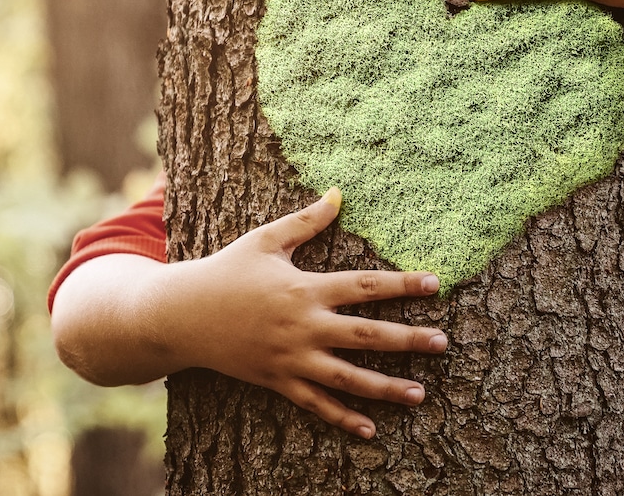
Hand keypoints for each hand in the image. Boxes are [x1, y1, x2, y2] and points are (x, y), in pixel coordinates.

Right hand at [160, 188, 447, 438]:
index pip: (364, 286)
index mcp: (305, 288)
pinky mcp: (276, 381)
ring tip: (420, 394)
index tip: (435, 284)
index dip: (402, 284)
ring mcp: (290, 358)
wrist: (180, 315)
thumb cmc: (225, 272)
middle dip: (408, 339)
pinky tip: (370, 429)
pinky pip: (314, 404)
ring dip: (385, 387)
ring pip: (347, 377)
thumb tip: (339, 193)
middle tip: (443, 343)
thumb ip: (306, 221)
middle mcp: (303, 326)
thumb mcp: (264, 240)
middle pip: (365, 334)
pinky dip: (342, 417)